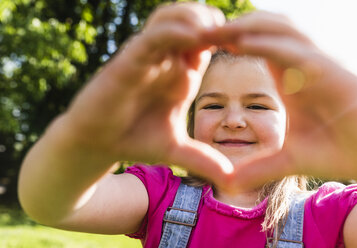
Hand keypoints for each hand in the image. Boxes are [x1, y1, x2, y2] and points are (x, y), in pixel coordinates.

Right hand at [64, 3, 233, 187]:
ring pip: (172, 18)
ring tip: (217, 28)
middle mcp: (165, 60)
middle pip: (193, 21)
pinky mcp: (128, 60)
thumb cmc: (133, 139)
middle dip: (216, 21)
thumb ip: (202, 159)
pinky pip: (154, 36)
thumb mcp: (175, 150)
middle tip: (239, 31)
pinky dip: (174, 31)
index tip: (253, 46)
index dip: (229, 38)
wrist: (96, 143)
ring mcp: (147, 57)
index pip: (207, 42)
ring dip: (196, 17)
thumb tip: (230, 179)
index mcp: (180, 75)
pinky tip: (195, 36)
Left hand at [210, 11, 356, 188]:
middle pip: (261, 28)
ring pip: (277, 29)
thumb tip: (228, 183)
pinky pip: (293, 50)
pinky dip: (266, 43)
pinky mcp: (328, 72)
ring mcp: (315, 63)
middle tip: (194, 32)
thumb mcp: (285, 160)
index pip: (253, 46)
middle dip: (229, 28)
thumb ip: (257, 167)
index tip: (195, 47)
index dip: (226, 42)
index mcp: (288, 76)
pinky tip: (241, 43)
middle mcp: (300, 63)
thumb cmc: (336, 150)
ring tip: (211, 32)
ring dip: (244, 28)